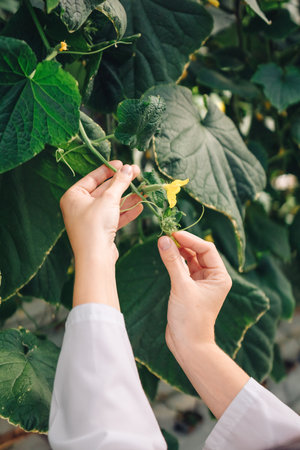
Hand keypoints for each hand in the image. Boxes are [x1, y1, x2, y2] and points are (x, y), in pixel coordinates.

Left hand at [60, 161, 141, 264]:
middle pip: (103, 190)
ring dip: (128, 198)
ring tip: (144, 189)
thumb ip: (120, 182)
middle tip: (137, 174)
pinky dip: (126, 212)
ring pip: (111, 204)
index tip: (122, 163)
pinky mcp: (100, 231)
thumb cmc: (95, 225)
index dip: (108, 169)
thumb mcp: (109, 199)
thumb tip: (129, 168)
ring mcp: (90, 220)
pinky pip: (114, 217)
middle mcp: (79, 207)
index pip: (92, 178)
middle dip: (122, 184)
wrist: (95, 257)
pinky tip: (140, 206)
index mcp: (73, 196)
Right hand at [157, 231, 231, 359]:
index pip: (207, 249)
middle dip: (184, 243)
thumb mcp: (181, 287)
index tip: (174, 233)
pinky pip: (183, 269)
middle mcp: (213, 278)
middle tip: (166, 234)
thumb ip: (172, 262)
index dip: (191, 239)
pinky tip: (166, 254)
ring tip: (164, 242)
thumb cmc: (190, 318)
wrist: (188, 345)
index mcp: (219, 276)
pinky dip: (175, 261)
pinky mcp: (190, 288)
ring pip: (190, 259)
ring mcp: (201, 283)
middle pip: (199, 252)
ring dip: (178, 251)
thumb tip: (163, 240)